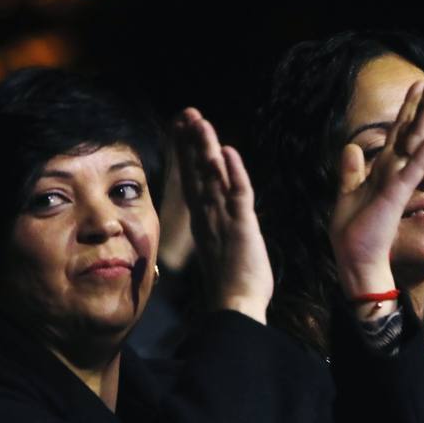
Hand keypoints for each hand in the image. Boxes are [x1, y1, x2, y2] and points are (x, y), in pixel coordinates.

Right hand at [174, 108, 272, 323]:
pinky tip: (228, 151)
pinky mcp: (241, 227)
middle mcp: (209, 216)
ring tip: (199, 122)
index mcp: (204, 221)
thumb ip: (216, 230)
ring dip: (207, 148)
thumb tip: (212, 219)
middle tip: (186, 114)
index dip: (187, 153)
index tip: (182, 129)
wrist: (234, 309)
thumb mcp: (220, 250)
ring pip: (213, 177)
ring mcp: (223, 220)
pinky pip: (238, 194)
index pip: (193, 180)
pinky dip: (234, 172)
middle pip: (198, 171)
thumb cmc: (231, 285)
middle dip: (191, 142)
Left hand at [330, 75, 423, 298]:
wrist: (357, 261)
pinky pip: (417, 164)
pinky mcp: (399, 190)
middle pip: (411, 129)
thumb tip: (350, 147)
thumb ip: (351, 170)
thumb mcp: (347, 193)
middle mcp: (395, 170)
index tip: (417, 85)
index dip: (407, 108)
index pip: (397, 132)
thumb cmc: (354, 233)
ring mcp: (399, 179)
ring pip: (418, 139)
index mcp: (383, 169)